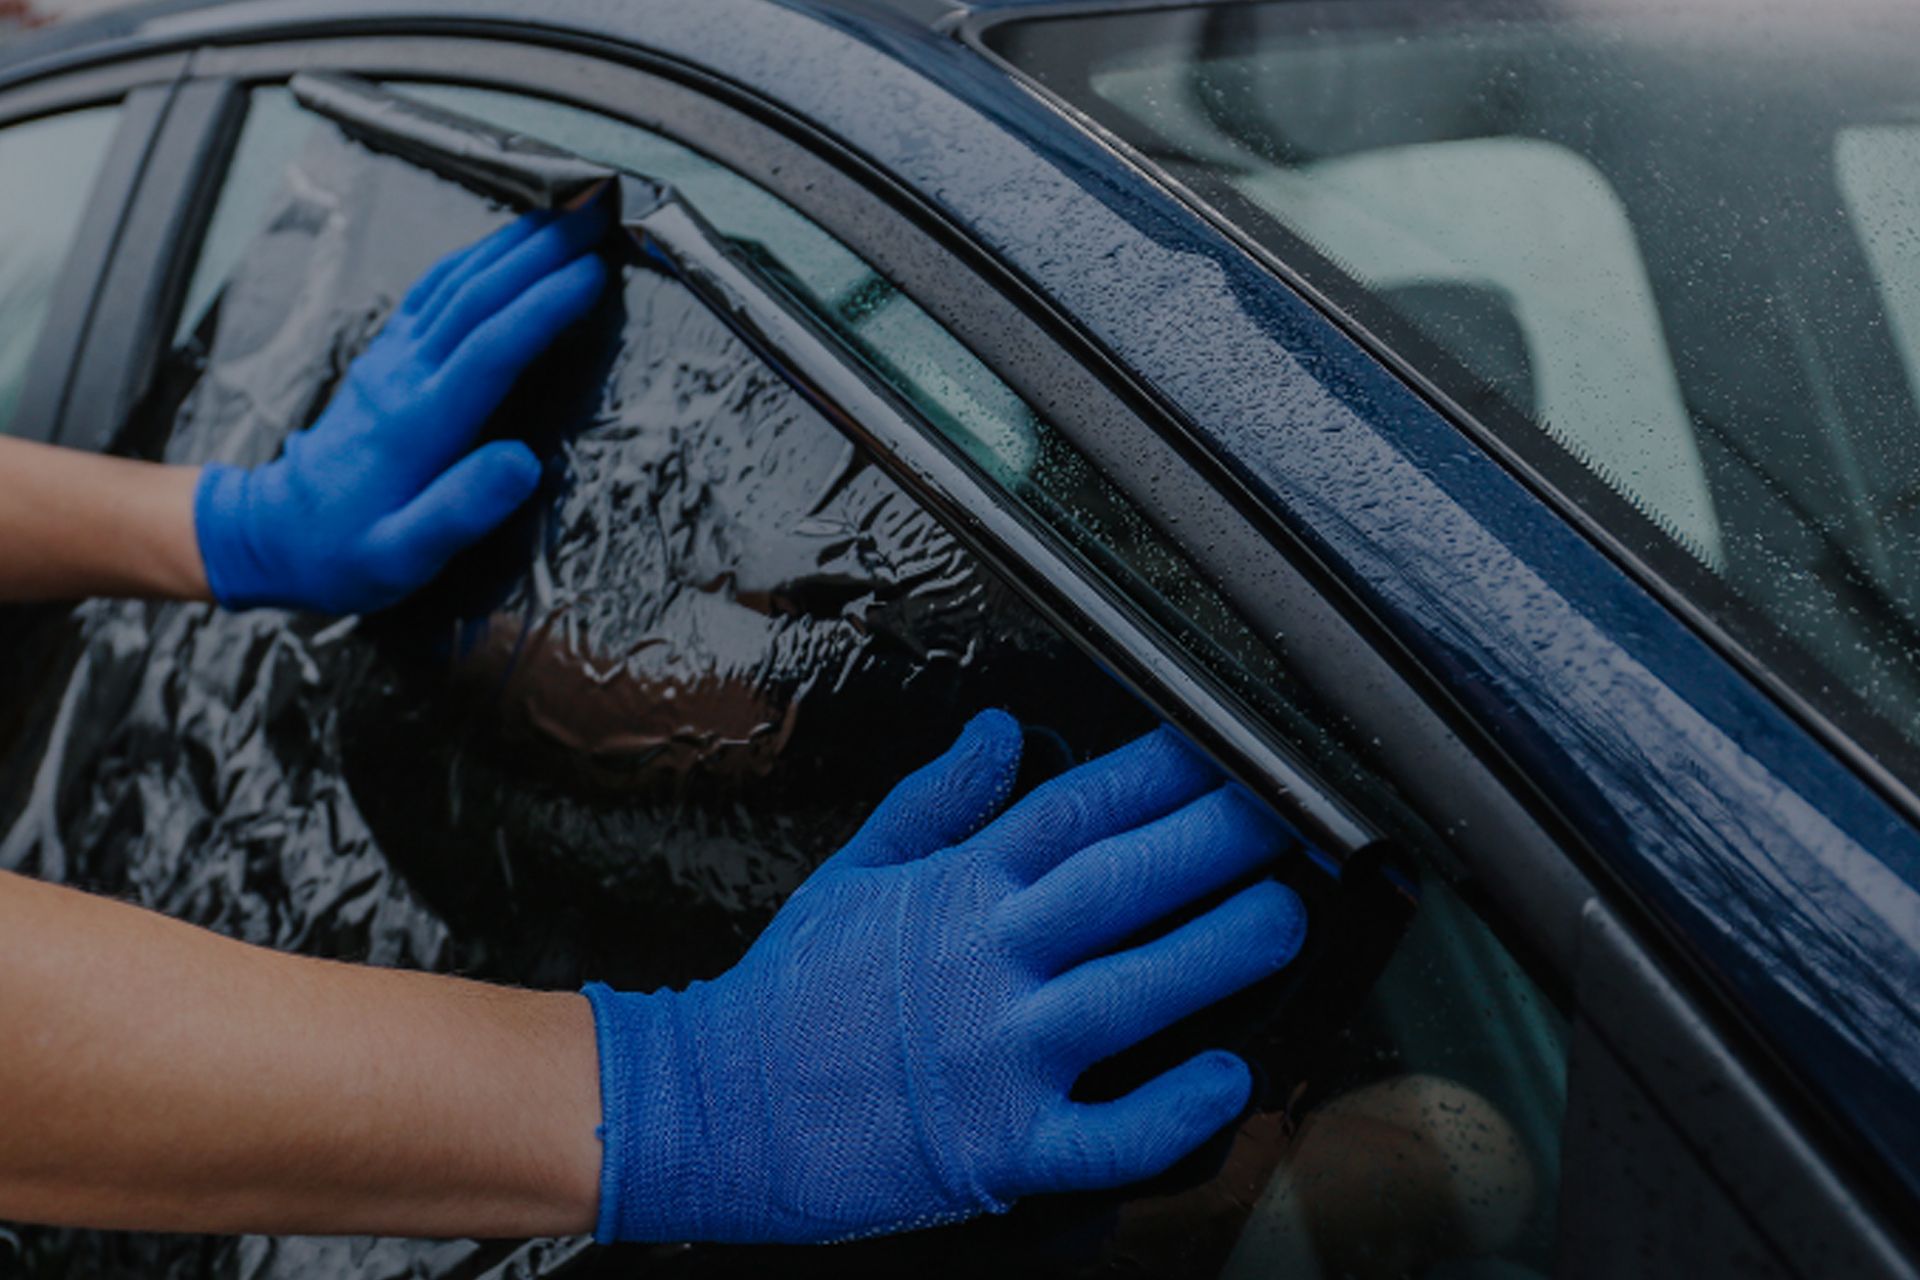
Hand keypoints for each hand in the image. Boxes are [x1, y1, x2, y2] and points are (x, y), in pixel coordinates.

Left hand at [193, 200, 610, 613]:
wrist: (272, 535)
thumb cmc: (345, 554)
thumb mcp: (400, 557)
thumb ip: (460, 510)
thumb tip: (523, 462)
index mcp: (419, 425)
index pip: (492, 348)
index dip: (545, 306)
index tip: (594, 273)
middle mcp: (404, 377)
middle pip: (478, 296)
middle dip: (542, 251)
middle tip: (599, 215)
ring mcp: (391, 360)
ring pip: (456, 281)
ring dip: (513, 242)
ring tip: (567, 213)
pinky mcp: (387, 356)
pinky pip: (435, 290)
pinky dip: (477, 257)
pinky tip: (506, 242)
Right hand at [585, 711, 1306, 1243]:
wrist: (716, 1110)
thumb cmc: (788, 996)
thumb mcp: (854, 871)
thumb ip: (937, 798)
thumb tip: (1001, 731)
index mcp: (957, 890)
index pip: (1076, 809)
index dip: (1162, 771)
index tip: (1225, 748)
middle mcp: (987, 962)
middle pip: (1122, 884)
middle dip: (1218, 842)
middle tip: (1292, 816)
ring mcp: (998, 1056)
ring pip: (1132, 992)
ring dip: (1218, 951)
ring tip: (1284, 917)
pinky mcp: (1002, 1147)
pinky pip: (1105, 1133)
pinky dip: (1170, 1112)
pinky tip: (1227, 1081)